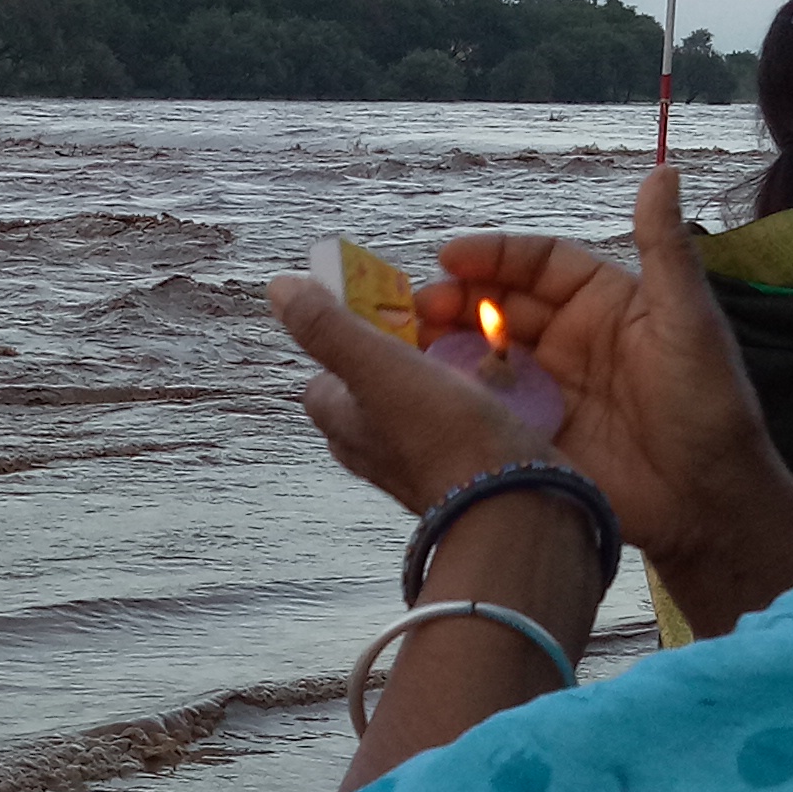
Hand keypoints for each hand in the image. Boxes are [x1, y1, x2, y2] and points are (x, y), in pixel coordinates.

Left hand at [264, 270, 557, 515]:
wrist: (513, 503)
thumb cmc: (443, 436)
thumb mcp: (377, 366)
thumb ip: (327, 327)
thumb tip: (279, 288)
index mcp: (343, 425)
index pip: (323, 380)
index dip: (343, 344)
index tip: (372, 315)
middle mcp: (373, 450)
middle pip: (371, 393)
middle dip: (393, 362)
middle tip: (425, 330)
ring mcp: (419, 465)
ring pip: (416, 410)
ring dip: (435, 381)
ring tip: (466, 353)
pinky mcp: (464, 472)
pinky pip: (458, 427)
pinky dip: (470, 405)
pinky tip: (494, 391)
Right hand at [423, 168, 792, 632]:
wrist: (708, 500)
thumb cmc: (708, 403)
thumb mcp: (688, 318)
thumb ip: (664, 247)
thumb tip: (663, 171)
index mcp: (605, 302)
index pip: (539, 264)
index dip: (494, 256)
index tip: (450, 257)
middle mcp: (570, 339)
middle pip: (500, 305)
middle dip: (456, 299)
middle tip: (417, 306)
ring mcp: (548, 388)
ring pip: (483, 353)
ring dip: (444, 343)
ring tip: (406, 341)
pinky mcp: (533, 434)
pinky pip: (483, 405)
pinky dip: (451, 394)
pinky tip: (422, 390)